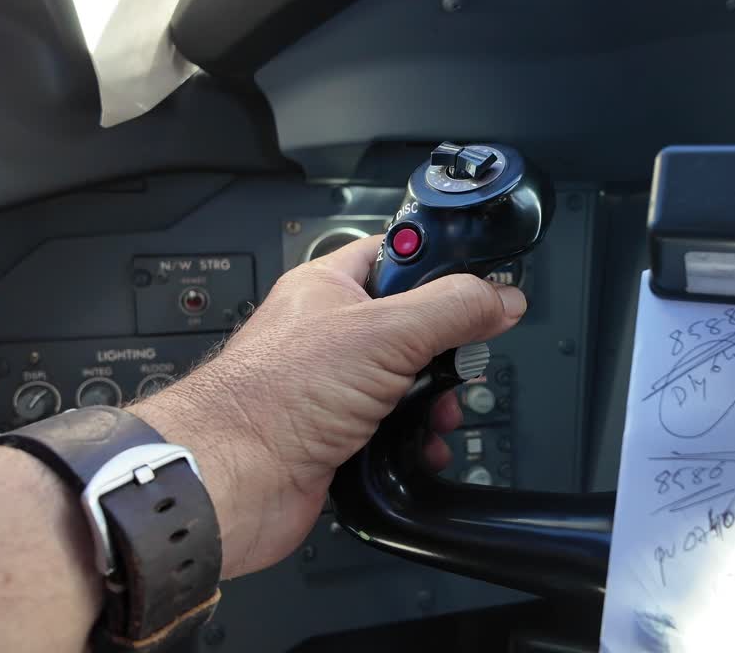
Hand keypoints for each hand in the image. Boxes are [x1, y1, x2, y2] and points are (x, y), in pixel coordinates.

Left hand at [128, 236, 525, 577]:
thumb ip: (452, 308)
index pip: (399, 254)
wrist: (232, 480)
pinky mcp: (338, 435)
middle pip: (413, 325)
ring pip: (407, 382)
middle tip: (462, 360)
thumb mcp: (384, 333)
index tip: (482, 281)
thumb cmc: (273, 397)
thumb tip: (501, 296)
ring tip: (442, 412)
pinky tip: (423, 445)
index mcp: (331, 286)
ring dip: (435, 401)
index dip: (442, 263)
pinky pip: (394, 429)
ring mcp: (334, 386)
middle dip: (447, 349)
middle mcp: (331, 333)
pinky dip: (416, 439)